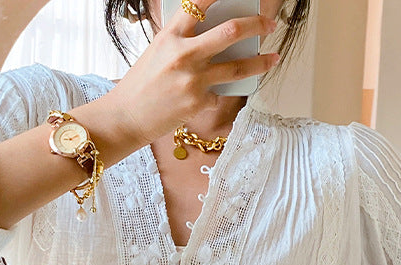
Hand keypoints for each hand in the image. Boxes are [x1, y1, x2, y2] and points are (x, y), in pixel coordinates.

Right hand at [103, 0, 279, 146]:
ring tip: (273, 58)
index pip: (200, 3)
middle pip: (230, 32)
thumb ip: (183, 42)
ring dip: (260, 62)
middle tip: (269, 23)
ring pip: (237, 67)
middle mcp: (183, 55)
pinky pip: (221, 93)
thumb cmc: (141, 84)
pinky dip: (224, 91)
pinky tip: (224, 91)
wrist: (127, 117)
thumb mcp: (157, 52)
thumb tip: (215, 37)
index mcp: (170, 36)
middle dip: (256, 25)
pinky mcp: (198, 103)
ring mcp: (193, 80)